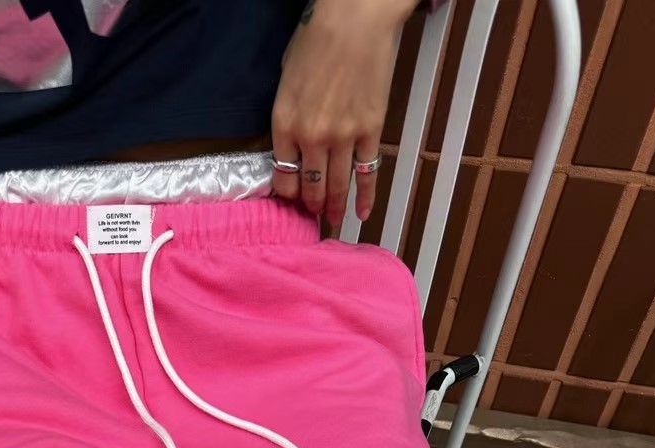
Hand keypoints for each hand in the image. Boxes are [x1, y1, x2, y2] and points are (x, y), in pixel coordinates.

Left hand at [272, 0, 412, 225]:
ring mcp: (343, 138)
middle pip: (310, 187)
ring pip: (337, 185)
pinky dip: (366, 196)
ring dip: (335, 207)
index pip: (283, 176)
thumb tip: (293, 139)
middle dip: (310, 205)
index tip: (291, 200)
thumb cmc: (316, 40)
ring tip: (333, 220)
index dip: (288, 193)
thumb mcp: (286, 79)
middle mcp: (312, 138)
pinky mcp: (370, 131)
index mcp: (285, 125)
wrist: (355, 20)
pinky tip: (363, 212)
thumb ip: (288, 114)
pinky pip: (367, 173)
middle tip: (313, 216)